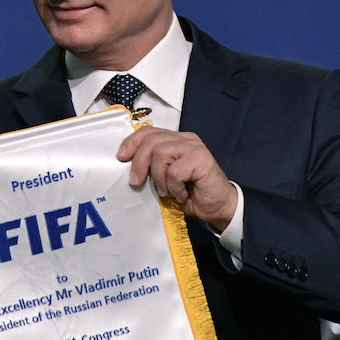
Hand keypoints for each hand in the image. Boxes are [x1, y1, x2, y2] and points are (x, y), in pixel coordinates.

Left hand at [116, 126, 236, 231]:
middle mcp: (185, 139)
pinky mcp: (201, 159)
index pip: (148, 132)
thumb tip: (127, 167)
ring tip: (165, 191)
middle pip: (151, 141)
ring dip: (158, 177)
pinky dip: (174, 187)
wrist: (218, 208)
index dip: (131, 142)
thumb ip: (151, 167)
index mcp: (175, 140)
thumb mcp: (164, 179)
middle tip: (136, 182)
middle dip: (139, 163)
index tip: (121, 157)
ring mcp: (194, 147)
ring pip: (161, 153)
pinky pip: (175, 171)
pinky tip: (181, 194)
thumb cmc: (191, 194)